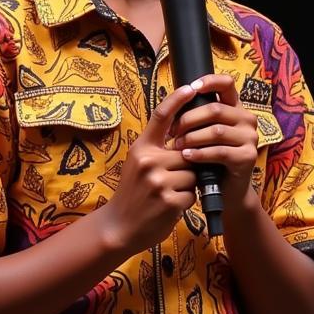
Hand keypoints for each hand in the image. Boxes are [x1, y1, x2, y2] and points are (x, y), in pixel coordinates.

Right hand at [102, 82, 198, 252]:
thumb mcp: (137, 163)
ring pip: (193, 173)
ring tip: (170, 193)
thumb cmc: (133, 193)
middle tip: (173, 178)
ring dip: (188, 184)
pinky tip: (170, 205)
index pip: (161, 116)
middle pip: (187, 151)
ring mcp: (159, 181)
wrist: (119, 227)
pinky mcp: (169, 201)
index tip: (192, 86)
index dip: (178, 99)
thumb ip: (157, 148)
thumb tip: (184, 132)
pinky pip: (192, 193)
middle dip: (187, 165)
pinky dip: (187, 200)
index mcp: (141, 148)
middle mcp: (148, 161)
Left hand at [170, 74, 257, 204]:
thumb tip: (174, 100)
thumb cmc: (209, 158)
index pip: (227, 83)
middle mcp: (247, 119)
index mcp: (235, 108)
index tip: (191, 88)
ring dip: (192, 138)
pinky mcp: (247, 157)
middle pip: (215, 109)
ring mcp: (250, 138)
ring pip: (216, 131)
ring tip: (176, 146)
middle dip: (188, 119)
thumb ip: (195, 116)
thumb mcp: (202, 133)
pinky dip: (200, 153)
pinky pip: (220, 151)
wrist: (224, 190)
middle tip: (172, 132)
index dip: (209, 81)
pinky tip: (187, 156)